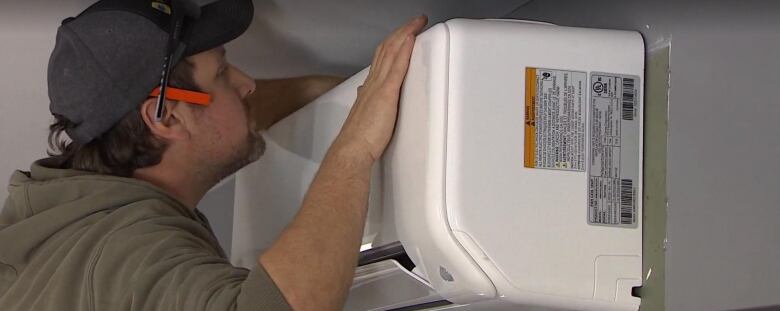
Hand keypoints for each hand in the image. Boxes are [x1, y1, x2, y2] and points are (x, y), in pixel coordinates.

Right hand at [333, 15, 427, 162]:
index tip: (403, 34)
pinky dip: (404, 50)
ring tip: (418, 22)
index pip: (381, 58)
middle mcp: (372, 83)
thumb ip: (366, 102)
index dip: (393, 43)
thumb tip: (365, 94)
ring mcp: (379, 86)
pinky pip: (397, 66)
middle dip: (401, 32)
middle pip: (387, 49)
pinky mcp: (386, 94)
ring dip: (405, 33)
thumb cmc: (358, 140)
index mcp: (369, 88)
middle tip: (415, 21)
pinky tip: (412, 38)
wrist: (351, 150)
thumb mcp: (364, 116)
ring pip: (391, 52)